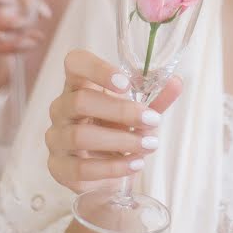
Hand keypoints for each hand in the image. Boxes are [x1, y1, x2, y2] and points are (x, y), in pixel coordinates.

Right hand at [46, 49, 182, 193]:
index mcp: (78, 84)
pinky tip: (134, 164)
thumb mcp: (137, 111)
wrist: (103, 168)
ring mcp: (56, 137)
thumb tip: (176, 82)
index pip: (75, 63)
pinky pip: (81, 169)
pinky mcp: (58, 167)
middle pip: (80, 101)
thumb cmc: (116, 129)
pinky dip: (113, 168)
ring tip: (148, 145)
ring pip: (80, 136)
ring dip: (121, 142)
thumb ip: (155, 97)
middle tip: (151, 121)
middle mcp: (61, 107)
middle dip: (121, 111)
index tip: (126, 83)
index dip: (97, 68)